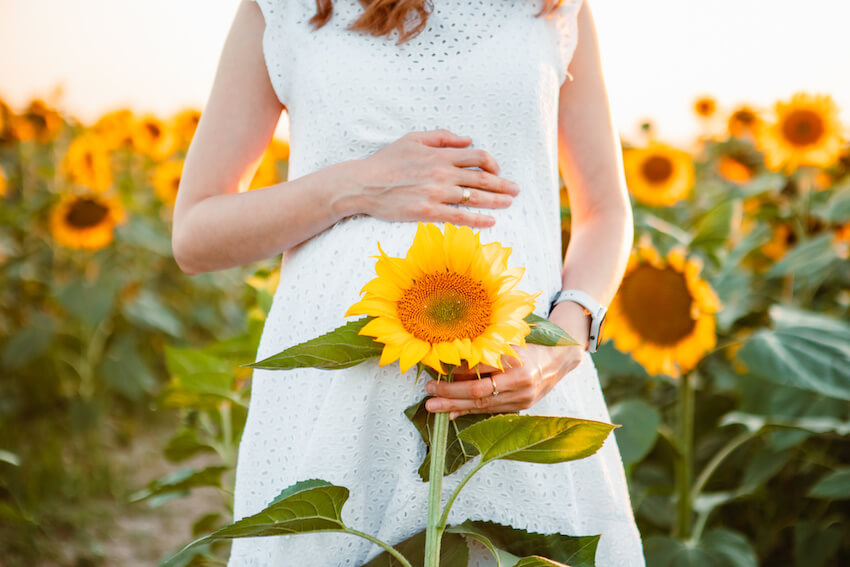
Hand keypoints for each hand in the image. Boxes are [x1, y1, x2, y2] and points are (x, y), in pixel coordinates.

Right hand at [339, 129, 520, 227]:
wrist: (363, 184)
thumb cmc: (386, 162)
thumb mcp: (413, 139)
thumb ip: (442, 137)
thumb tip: (467, 139)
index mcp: (439, 155)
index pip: (477, 157)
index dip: (493, 164)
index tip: (498, 171)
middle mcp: (442, 173)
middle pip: (482, 179)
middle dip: (502, 185)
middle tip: (516, 190)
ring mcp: (436, 193)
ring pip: (474, 198)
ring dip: (496, 201)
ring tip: (509, 203)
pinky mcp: (427, 212)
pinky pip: (459, 216)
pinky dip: (478, 220)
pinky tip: (490, 222)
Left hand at [423, 343, 584, 418]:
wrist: (557, 361)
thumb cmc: (529, 347)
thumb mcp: (509, 342)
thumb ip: (485, 351)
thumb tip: (454, 363)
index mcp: (517, 360)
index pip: (481, 368)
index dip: (458, 371)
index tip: (439, 371)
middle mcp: (520, 382)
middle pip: (479, 391)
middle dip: (451, 393)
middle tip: (429, 392)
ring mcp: (521, 398)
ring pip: (482, 405)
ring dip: (455, 406)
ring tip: (433, 406)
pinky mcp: (520, 407)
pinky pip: (490, 411)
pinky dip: (469, 412)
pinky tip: (452, 413)